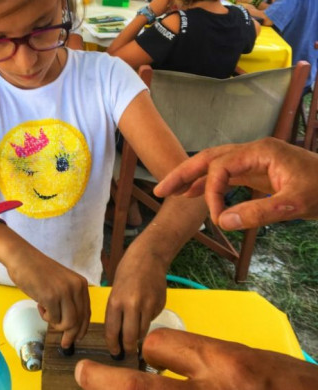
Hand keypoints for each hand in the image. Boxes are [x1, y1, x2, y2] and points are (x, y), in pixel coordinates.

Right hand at [7, 253, 89, 348]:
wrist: (22, 258)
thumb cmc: (38, 271)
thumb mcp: (61, 283)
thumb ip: (69, 300)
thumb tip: (72, 327)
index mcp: (80, 284)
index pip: (87, 313)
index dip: (82, 329)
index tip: (76, 338)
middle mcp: (76, 287)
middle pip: (79, 321)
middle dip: (71, 335)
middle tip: (64, 343)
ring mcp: (64, 291)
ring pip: (68, 323)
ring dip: (56, 325)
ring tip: (46, 313)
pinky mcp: (50, 296)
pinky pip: (53, 319)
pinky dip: (45, 317)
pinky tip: (40, 305)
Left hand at [75, 328, 317, 388]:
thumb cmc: (286, 386)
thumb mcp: (246, 362)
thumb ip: (201, 358)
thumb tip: (156, 355)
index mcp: (225, 365)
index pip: (160, 346)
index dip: (145, 350)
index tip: (141, 354)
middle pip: (141, 388)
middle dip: (105, 382)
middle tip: (82, 373)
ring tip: (97, 386)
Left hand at [104, 247, 166, 356]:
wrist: (148, 257)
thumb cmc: (127, 273)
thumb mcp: (114, 291)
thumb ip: (116, 312)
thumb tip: (118, 335)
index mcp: (116, 301)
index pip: (113, 331)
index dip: (113, 346)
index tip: (115, 353)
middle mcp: (132, 305)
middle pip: (131, 337)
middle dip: (128, 348)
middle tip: (127, 352)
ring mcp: (148, 305)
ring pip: (143, 331)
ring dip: (138, 335)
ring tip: (135, 329)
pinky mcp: (160, 304)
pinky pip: (152, 320)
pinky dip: (148, 320)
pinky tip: (146, 308)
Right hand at [154, 138, 317, 229]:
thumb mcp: (294, 205)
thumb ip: (258, 212)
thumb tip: (223, 223)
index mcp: (260, 152)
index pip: (221, 167)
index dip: (212, 193)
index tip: (217, 219)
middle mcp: (253, 152)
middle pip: (209, 158)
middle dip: (184, 173)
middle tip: (160, 190)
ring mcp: (254, 160)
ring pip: (214, 165)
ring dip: (192, 177)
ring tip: (170, 191)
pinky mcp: (257, 171)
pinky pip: (226, 175)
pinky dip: (208, 184)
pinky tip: (194, 194)